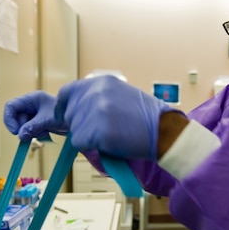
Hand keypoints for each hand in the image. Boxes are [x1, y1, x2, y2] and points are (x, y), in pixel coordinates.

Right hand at [4, 91, 68, 140]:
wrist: (77, 120)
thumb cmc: (65, 114)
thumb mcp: (48, 120)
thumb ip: (33, 126)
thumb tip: (20, 135)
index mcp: (31, 98)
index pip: (10, 106)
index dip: (9, 119)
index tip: (16, 131)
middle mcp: (30, 105)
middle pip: (15, 117)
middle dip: (22, 128)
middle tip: (32, 133)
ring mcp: (33, 114)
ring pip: (21, 126)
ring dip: (29, 132)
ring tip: (44, 131)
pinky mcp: (36, 122)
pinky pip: (28, 130)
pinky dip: (34, 134)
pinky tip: (45, 132)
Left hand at [54, 76, 178, 159]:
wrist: (164, 130)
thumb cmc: (145, 118)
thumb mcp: (120, 95)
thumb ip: (97, 98)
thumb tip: (77, 110)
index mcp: (101, 82)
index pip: (67, 92)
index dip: (65, 107)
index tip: (66, 116)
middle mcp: (96, 93)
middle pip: (70, 114)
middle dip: (80, 125)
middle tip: (102, 130)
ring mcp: (96, 111)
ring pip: (75, 130)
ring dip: (88, 137)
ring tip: (111, 135)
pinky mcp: (97, 130)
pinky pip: (81, 143)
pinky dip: (92, 147)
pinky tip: (111, 142)